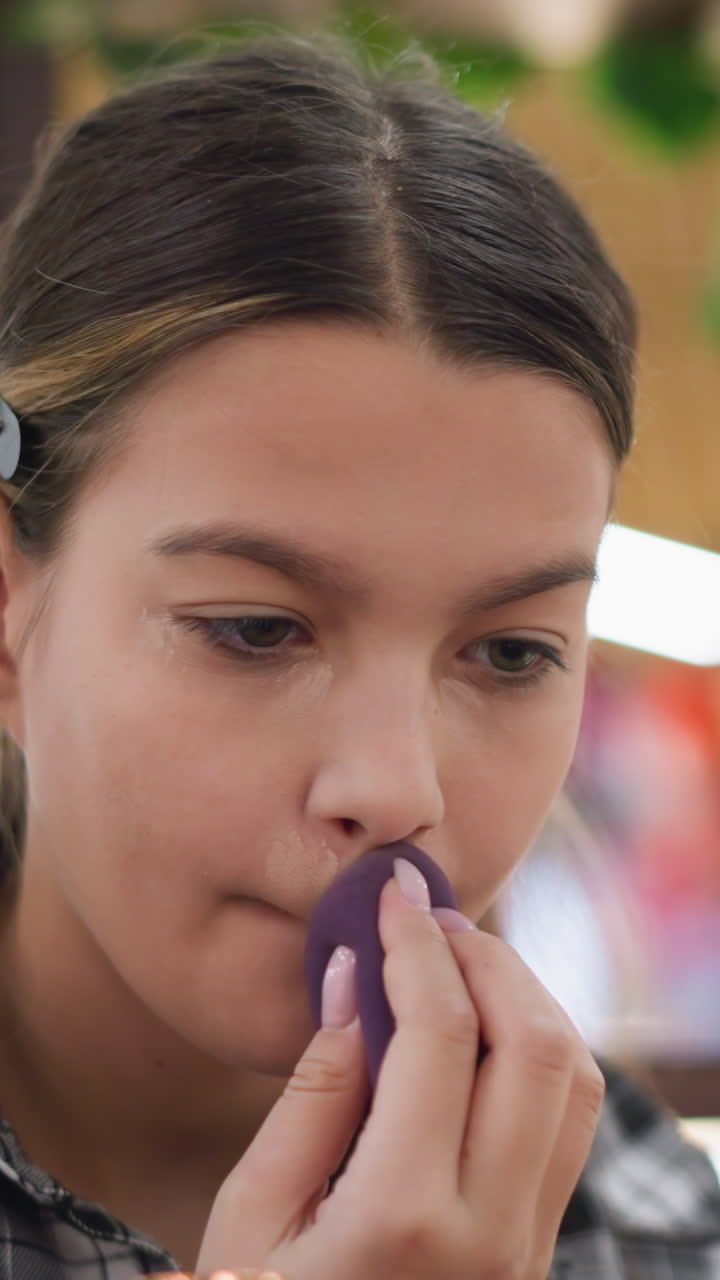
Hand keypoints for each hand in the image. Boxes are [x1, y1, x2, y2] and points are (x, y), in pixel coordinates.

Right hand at [196, 871, 604, 1279]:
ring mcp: (528, 1245)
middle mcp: (491, 1231)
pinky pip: (571, 1124)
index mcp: (403, 1217)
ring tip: (459, 966)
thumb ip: (314, 1090)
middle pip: (538, 1048)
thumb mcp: (254, 1214)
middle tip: (430, 924)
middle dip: (488, 961)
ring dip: (527, 1001)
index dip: (416, 948)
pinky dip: (540, 1052)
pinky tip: (482, 1031)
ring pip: (576, 1082)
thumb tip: (356, 977)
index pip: (441, 1036)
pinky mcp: (538, 1247)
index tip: (391, 898)